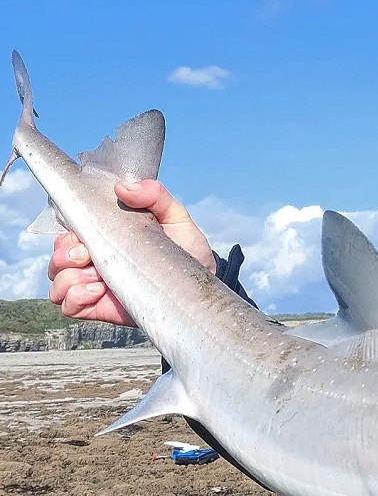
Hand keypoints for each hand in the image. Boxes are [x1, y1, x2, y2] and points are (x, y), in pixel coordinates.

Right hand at [47, 179, 216, 326]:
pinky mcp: (101, 308)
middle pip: (57, 258)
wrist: (202, 286)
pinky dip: (74, 298)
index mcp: (107, 237)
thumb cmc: (187, 249)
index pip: (68, 233)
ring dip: (69, 278)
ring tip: (98, 279)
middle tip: (90, 257)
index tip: (84, 236)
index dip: (68, 234)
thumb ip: (155, 195)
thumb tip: (123, 187)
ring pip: (57, 282)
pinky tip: (98, 292)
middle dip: (65, 256)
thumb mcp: (175, 217)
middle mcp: (96, 261)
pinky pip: (68, 307)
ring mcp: (97, 286)